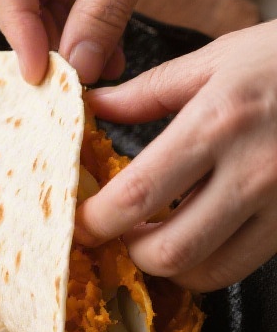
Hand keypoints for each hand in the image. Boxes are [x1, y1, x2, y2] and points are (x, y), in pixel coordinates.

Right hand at [0, 0, 276, 84]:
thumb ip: (100, 11)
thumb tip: (73, 69)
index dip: (16, 24)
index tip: (39, 69)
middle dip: (43, 36)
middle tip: (65, 79)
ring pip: (54, 4)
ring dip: (71, 42)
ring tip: (94, 73)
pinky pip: (87, 6)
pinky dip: (94, 34)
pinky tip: (110, 58)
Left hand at [76, 22, 276, 290]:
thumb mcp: (217, 59)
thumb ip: (148, 92)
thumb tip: (91, 106)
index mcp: (218, 122)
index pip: (137, 195)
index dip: (96, 222)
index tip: (80, 220)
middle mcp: (251, 171)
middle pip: (168, 252)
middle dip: (130, 252)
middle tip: (119, 232)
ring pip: (206, 272)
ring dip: (168, 264)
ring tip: (156, 233)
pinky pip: (240, 266)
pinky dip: (207, 261)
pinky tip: (198, 232)